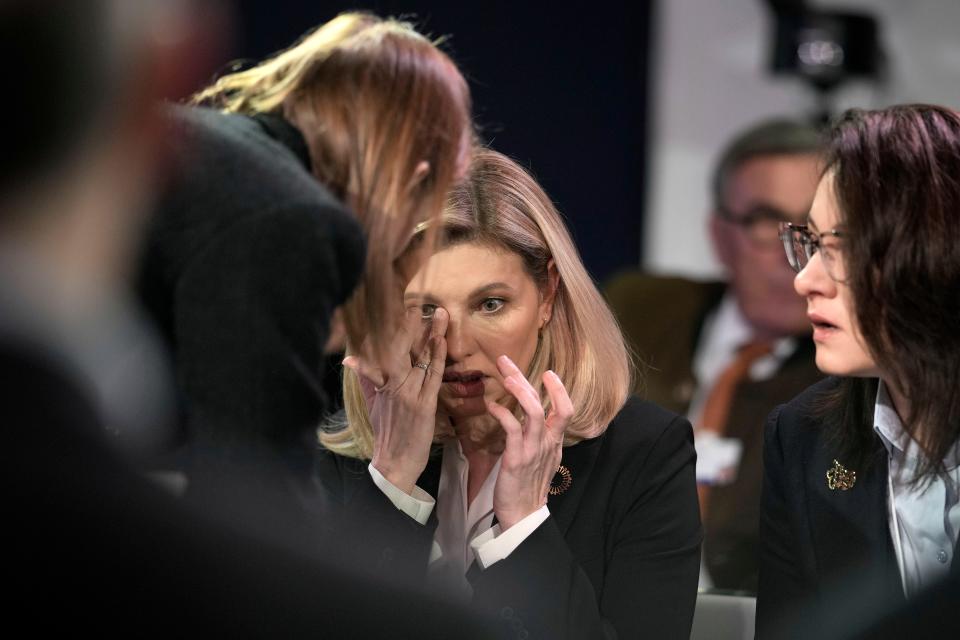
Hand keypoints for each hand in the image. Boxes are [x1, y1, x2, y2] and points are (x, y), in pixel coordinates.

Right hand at [342, 307, 447, 494]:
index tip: (404, 308)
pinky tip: (442, 342)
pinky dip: (438, 358)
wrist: (394, 463)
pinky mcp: (424, 404)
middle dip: (412, 325)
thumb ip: (366, 378)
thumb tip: (352, 358)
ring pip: (420, 358)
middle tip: (422, 303)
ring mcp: (408, 393)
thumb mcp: (372, 404)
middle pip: (403, 348)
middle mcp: (393, 384)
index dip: (397, 329)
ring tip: (441, 314)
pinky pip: (432, 376)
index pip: (387, 349)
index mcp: (381, 382)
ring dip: (432, 335)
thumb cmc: (385, 433)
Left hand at [486, 355, 572, 530]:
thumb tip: (532, 414)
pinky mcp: (516, 459)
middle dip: (524, 378)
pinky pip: (513, 430)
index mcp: (555, 441)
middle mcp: (547, 442)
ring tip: (505, 377)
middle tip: (505, 360)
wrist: (523, 514)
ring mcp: (533, 450)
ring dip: (519, 392)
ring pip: (533, 412)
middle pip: (544, 403)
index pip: (566, 409)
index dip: (559, 389)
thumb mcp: (542, 457)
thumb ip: (541, 435)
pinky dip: (503, 414)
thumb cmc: (528, 484)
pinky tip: (491, 406)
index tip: (548, 372)